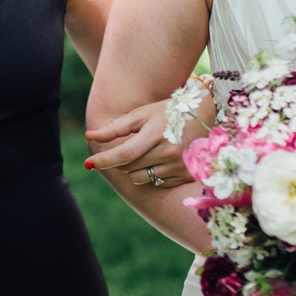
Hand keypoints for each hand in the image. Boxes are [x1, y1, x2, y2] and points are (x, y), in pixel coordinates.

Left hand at [84, 96, 205, 187]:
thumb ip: (116, 127)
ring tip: (148, 152)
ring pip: (141, 178)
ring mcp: (179, 165)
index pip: (124, 153)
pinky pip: (157, 183)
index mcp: (156, 134)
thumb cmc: (168, 111)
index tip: (88, 164)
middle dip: (122, 160)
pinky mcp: (187, 175)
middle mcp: (169, 152)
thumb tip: (89, 136)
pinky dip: (152, 174)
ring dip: (136, 169)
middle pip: (129, 167)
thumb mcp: (143, 114)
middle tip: (132, 146)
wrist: (207, 113)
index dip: (104, 160)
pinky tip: (162, 159)